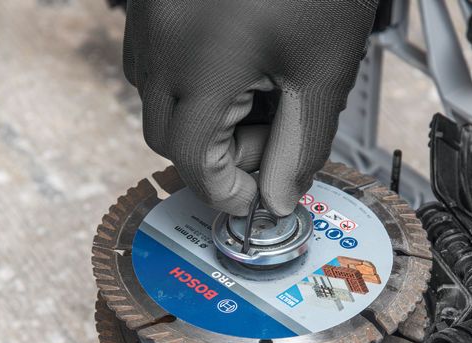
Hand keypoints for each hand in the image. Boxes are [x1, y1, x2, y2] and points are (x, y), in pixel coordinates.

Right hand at [123, 0, 378, 215]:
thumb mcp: (321, 69)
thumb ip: (300, 145)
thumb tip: (281, 194)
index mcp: (200, 66)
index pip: (193, 161)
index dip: (226, 189)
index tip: (256, 195)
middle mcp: (161, 43)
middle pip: (167, 136)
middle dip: (215, 156)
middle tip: (268, 144)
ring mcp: (150, 16)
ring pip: (156, 98)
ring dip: (200, 118)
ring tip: (257, 95)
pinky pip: (154, 57)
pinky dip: (188, 80)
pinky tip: (234, 62)